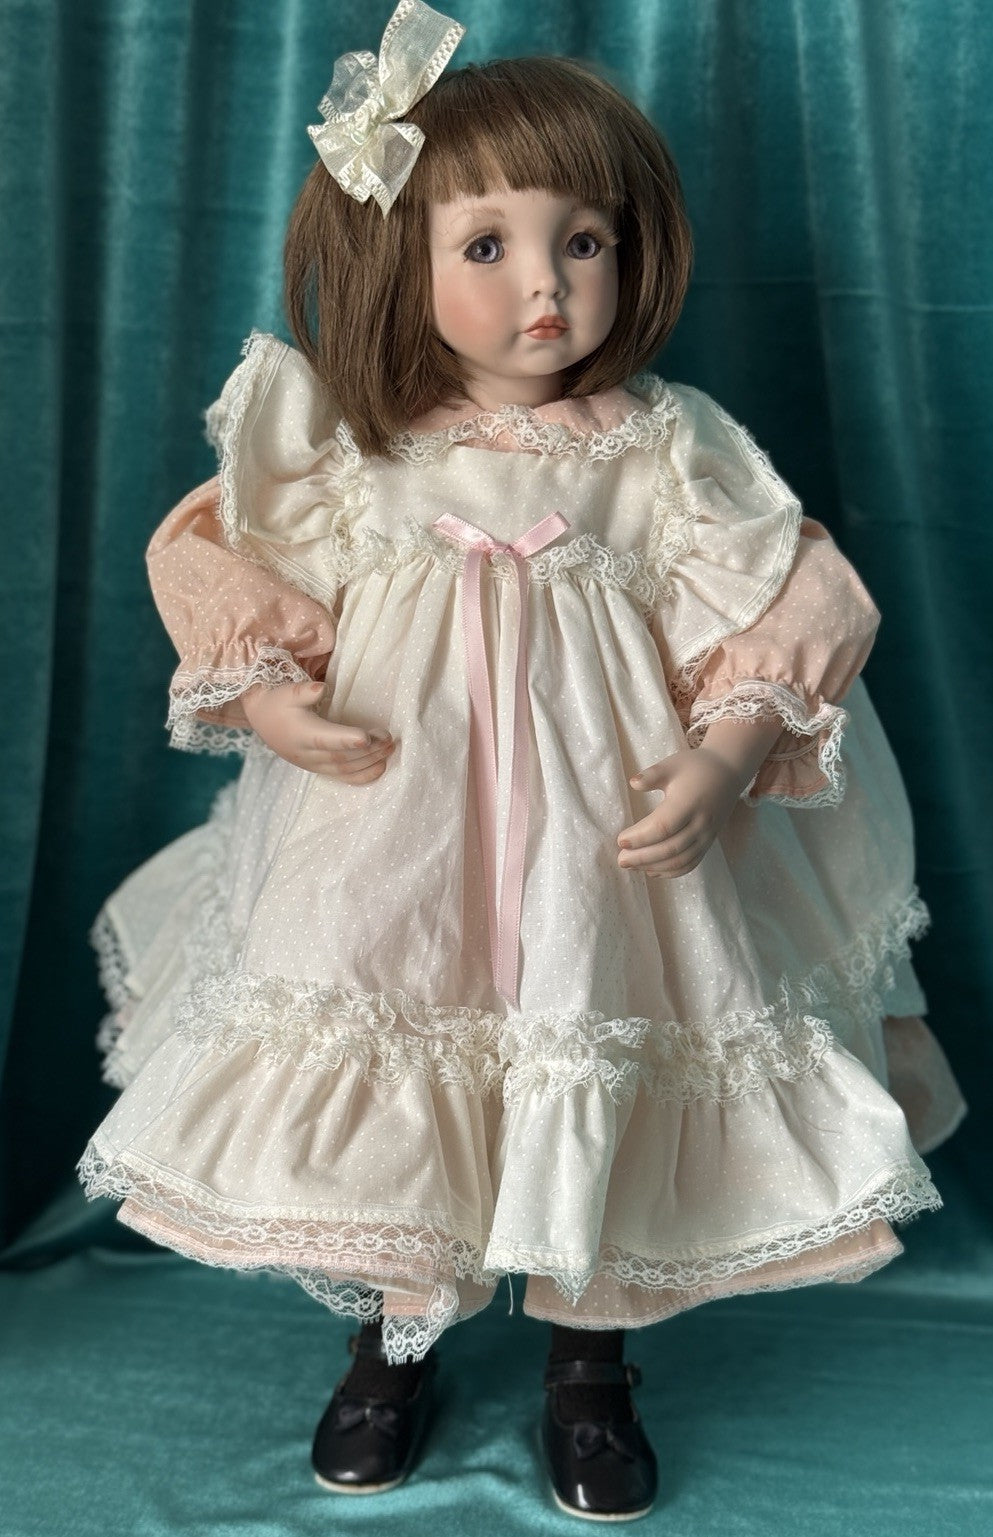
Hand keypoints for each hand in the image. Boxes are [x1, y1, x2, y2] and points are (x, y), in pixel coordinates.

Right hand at [241, 679, 395, 781]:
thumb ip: (304, 691)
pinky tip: (381, 767)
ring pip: (346, 770)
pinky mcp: (320, 770)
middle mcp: (308, 754)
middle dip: (369, 750)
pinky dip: (364, 776)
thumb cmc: (279, 703)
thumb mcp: (287, 692)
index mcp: (301, 733)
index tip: (367, 736)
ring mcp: (314, 765)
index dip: (347, 739)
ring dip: (371, 761)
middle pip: (342, 757)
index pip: (326, 739)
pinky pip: (344, 779)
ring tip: (391, 748)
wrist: (264, 721)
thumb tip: (321, 689)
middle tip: (390, 738)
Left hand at [616, 746, 743, 877]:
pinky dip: (671, 872)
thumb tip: (633, 783)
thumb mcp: (672, 764)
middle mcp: (700, 822)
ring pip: (680, 860)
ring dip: (654, 867)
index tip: (620, 840)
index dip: (641, 837)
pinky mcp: (709, 842)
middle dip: (643, 857)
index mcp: (689, 802)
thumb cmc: (695, 767)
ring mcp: (707, 835)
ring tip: (632, 866)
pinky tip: (652, 871)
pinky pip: (691, 863)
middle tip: (621, 860)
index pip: (663, 826)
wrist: (728, 773)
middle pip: (670, 848)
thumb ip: (652, 775)